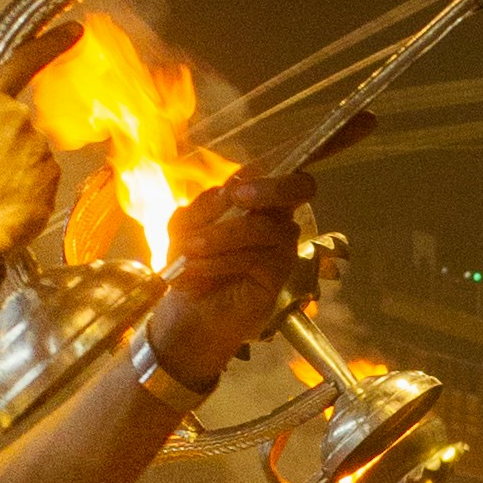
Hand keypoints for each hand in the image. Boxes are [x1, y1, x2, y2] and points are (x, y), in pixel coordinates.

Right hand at [0, 48, 64, 260]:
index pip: (23, 62)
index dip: (51, 45)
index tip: (74, 33)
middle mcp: (17, 119)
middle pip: (21, 125)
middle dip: (8, 147)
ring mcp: (39, 148)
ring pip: (33, 154)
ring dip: (18, 170)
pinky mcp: (53, 176)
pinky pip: (43, 179)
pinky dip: (29, 189)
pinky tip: (9, 205)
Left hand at [147, 164, 311, 390]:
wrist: (187, 310)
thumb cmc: (191, 263)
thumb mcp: (184, 228)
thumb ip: (201, 207)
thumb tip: (227, 192)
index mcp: (256, 199)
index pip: (282, 171)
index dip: (267, 173)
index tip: (234, 186)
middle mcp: (277, 219)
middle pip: (299, 188)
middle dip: (269, 188)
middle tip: (234, 197)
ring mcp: (282, 246)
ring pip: (262, 226)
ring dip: (220, 235)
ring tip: (189, 251)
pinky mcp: (279, 274)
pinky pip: (256, 257)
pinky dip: (221, 260)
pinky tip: (197, 269)